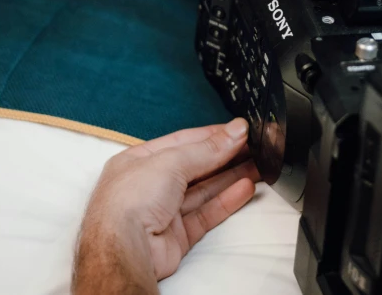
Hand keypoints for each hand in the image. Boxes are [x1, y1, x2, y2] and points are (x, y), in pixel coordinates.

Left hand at [72, 120, 259, 294]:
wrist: (124, 250)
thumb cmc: (130, 200)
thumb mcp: (171, 161)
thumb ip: (207, 148)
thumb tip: (235, 132)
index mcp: (139, 161)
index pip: (182, 142)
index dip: (212, 135)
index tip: (239, 130)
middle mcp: (149, 185)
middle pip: (195, 166)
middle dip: (225, 156)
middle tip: (253, 146)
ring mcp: (163, 211)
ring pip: (204, 190)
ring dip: (231, 177)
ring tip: (258, 166)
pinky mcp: (177, 235)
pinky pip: (206, 213)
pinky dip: (226, 201)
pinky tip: (245, 188)